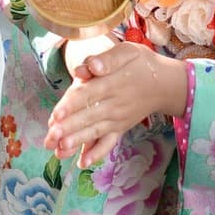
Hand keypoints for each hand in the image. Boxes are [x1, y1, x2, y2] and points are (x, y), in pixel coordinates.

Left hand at [43, 42, 185, 168]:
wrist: (165, 84)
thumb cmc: (141, 64)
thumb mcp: (128, 51)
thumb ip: (108, 58)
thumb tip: (93, 65)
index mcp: (112, 83)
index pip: (88, 95)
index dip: (71, 105)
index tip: (55, 115)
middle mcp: (114, 104)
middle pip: (87, 117)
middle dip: (67, 129)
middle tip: (49, 139)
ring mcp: (117, 120)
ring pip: (94, 132)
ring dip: (75, 142)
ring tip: (58, 152)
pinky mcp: (120, 129)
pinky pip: (108, 143)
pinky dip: (96, 153)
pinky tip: (83, 163)